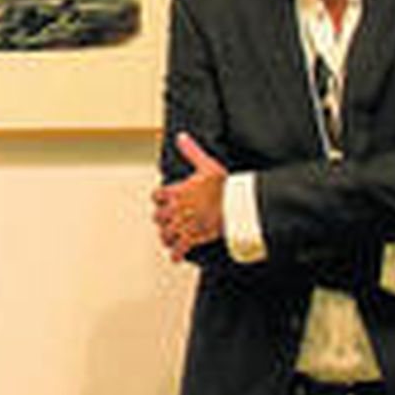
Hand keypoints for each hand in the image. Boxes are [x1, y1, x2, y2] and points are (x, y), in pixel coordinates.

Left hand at [152, 133, 227, 261]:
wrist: (238, 204)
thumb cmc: (224, 185)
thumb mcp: (206, 164)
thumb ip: (191, 151)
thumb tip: (181, 137)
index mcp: (177, 191)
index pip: (156, 196)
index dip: (160, 198)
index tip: (163, 199)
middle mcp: (176, 209)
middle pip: (158, 217)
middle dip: (162, 219)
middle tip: (167, 221)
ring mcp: (184, 224)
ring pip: (165, 233)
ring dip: (166, 236)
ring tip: (168, 239)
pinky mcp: (194, 237)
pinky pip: (180, 249)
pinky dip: (176, 254)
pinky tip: (176, 257)